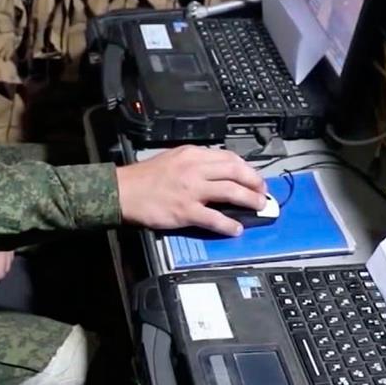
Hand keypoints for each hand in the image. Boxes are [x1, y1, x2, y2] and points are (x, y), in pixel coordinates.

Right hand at [116, 145, 266, 235]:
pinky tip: (236, 229)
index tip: (253, 177)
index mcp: (192, 155)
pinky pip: (214, 218)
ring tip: (258, 207)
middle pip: (235, 172)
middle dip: (254, 182)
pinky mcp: (185, 211)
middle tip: (262, 192)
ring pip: (230, 192)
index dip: (246, 168)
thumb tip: (217, 172)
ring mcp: (191, 190)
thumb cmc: (144, 177)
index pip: (228, 158)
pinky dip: (228, 224)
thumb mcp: (172, 158)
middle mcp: (194, 169)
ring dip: (249, 200)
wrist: (123, 191)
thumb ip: (194, 162)